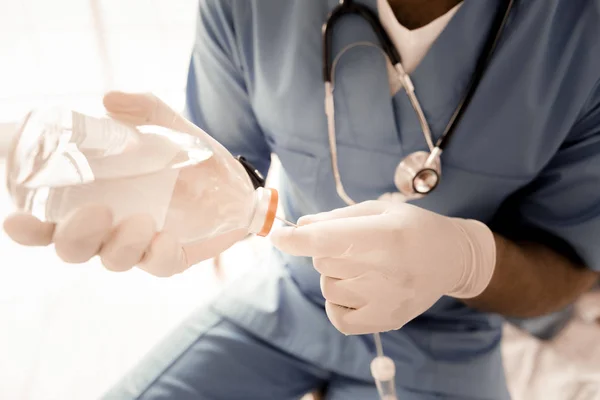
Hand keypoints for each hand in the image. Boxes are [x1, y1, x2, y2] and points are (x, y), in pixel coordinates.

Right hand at [3, 92, 248, 275]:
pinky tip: (164, 239)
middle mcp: (110, 228)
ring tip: (141, 221)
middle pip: (71, 249)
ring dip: (119, 244)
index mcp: (94, 200)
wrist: (236, 183)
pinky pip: (157, 266)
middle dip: (74, 237)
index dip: (26, 228)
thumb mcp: (170, 128)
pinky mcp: (171, 257)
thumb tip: (108, 100)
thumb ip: (143, 110)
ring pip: (111, 259)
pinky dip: (156, 255)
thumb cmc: (191, 158)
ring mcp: (140, 245)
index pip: (47, 223)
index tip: (15, 220)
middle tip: (96, 211)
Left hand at [271, 200, 495, 334]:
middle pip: (323, 261)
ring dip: (335, 275)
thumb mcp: (380, 210)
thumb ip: (338, 217)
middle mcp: (385, 270)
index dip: (295, 239)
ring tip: (365, 267)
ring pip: (328, 286)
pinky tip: (356, 290)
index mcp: (385, 235)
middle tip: (357, 246)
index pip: (327, 240)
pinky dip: (337, 303)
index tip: (277, 236)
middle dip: (327, 250)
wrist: (452, 258)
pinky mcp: (385, 321)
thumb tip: (300, 226)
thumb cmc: (413, 228)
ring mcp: (385, 300)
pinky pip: (338, 316)